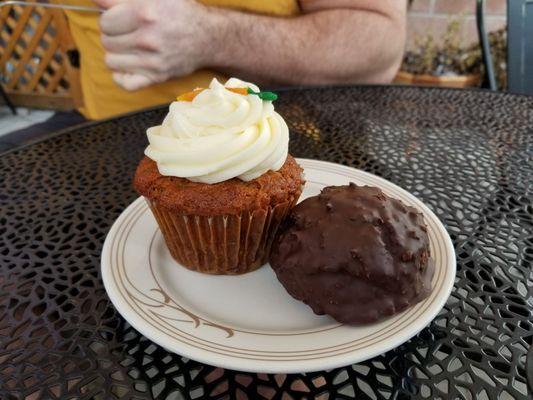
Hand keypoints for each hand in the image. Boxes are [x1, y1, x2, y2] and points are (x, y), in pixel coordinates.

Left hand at [95, 0, 213, 90]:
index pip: (105, 19)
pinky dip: (121, 76)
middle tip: (127, 32)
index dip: (110, 17)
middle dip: (113, 34)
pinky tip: (128, 66)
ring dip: (116, 54)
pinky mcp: (156, 77)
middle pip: (106, 39)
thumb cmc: (180, 13)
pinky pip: (124, 83)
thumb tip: (98, 1)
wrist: (207, 37)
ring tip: (129, 47)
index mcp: (144, 12)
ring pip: (111, 60)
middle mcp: (147, 38)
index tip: (120, 18)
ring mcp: (151, 61)